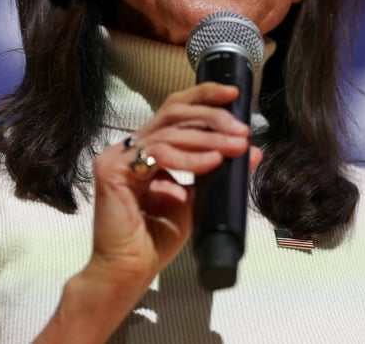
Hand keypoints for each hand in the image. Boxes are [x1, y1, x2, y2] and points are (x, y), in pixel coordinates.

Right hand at [90, 81, 261, 288]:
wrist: (130, 269)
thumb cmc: (156, 239)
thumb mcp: (197, 199)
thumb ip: (217, 172)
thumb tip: (252, 152)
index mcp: (147, 148)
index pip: (175, 110)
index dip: (203, 96)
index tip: (234, 95)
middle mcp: (130, 146)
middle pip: (173, 112)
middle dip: (212, 117)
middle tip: (241, 130)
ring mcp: (118, 156)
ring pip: (170, 133)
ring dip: (209, 139)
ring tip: (235, 148)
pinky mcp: (113, 170)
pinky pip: (159, 155)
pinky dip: (190, 158)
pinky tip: (212, 162)